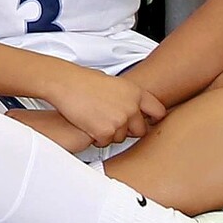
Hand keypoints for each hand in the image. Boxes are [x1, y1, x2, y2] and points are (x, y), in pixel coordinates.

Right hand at [37, 63, 164, 148]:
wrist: (64, 83)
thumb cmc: (82, 80)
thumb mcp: (113, 82)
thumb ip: (127, 97)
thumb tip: (133, 108)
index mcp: (135, 92)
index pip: (159, 111)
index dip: (153, 119)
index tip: (148, 122)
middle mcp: (131, 107)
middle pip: (141, 130)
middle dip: (128, 130)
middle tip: (112, 122)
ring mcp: (120, 120)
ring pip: (121, 138)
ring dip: (110, 133)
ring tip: (95, 118)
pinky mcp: (105, 132)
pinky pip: (105, 142)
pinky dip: (96, 137)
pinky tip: (88, 123)